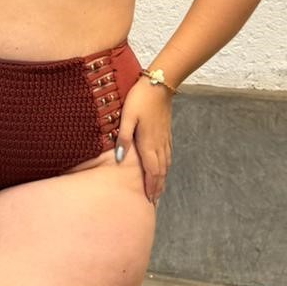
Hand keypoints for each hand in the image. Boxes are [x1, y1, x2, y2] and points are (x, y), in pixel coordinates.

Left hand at [115, 77, 172, 204]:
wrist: (160, 83)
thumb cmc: (140, 98)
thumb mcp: (127, 116)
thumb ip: (123, 138)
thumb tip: (118, 159)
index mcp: (148, 143)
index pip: (151, 171)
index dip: (150, 187)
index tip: (149, 201)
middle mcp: (158, 144)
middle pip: (160, 171)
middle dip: (157, 187)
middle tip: (154, 202)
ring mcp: (164, 138)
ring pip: (165, 164)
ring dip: (162, 179)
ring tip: (158, 190)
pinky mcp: (166, 132)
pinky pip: (168, 155)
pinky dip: (166, 166)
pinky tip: (164, 168)